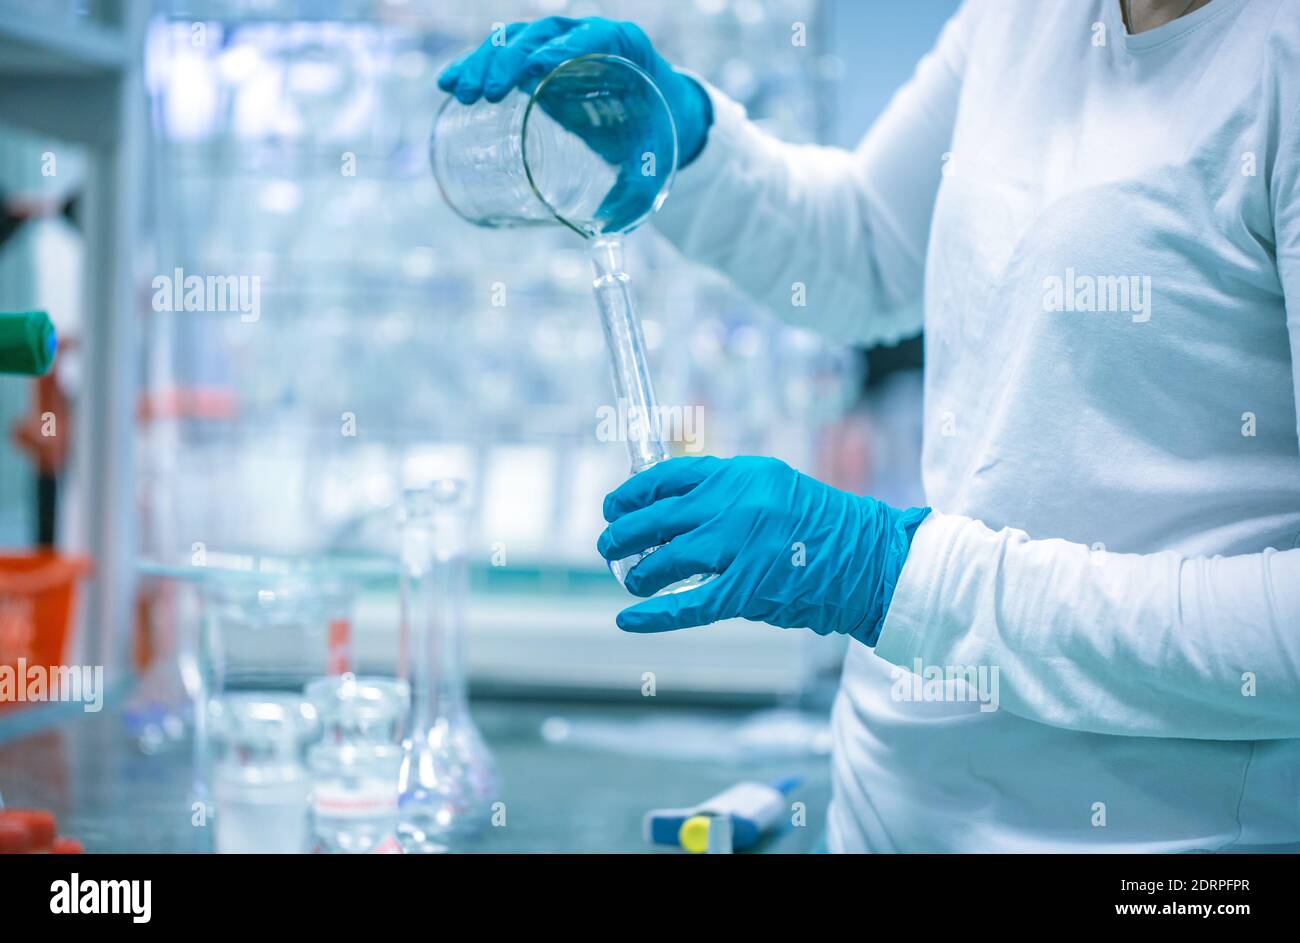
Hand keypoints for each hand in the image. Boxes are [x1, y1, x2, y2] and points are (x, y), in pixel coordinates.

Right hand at [437, 16, 712, 166]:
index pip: (593, 36)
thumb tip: (605, 233)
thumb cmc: (654, 131)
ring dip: (484, 62)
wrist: (658, 108)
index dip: (565, 48)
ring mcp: (557, 42)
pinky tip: (448, 82)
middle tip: (488, 93)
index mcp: (624, 46)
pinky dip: (474, 65)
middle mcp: (587, 35)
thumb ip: (632, 190)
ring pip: (516, 40)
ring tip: (462, 92)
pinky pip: (501, 53)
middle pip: (543, 36)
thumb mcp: (649, 156)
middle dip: (510, 60)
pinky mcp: (535, 57)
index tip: (537, 69)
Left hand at [597, 456, 930, 643]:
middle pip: (657, 517)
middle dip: (622, 533)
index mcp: (740, 474)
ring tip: (632, 580)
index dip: (632, 492)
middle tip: (608, 545)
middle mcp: (735, 504)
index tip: (614, 505)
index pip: (667, 476)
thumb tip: (670, 511)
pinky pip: (687, 605)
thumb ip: (725, 494)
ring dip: (640, 574)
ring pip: (666, 560)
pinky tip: (629, 618)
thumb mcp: (772, 488)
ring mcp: (740, 547)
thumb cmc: (822, 527)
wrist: (871, 560)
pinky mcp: (747, 590)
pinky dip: (653, 614)